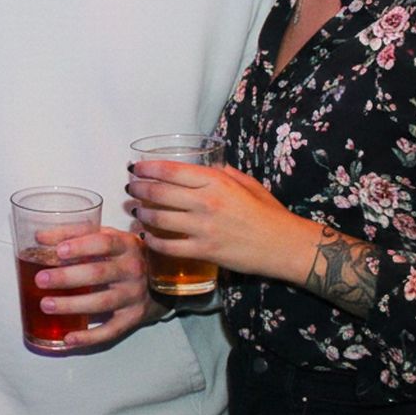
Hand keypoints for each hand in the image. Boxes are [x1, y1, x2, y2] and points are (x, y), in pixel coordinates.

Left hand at [31, 224, 154, 348]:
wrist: (159, 280)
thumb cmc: (122, 255)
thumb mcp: (105, 237)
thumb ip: (73, 234)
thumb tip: (39, 237)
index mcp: (126, 245)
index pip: (104, 243)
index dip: (81, 247)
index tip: (59, 251)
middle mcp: (133, 270)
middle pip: (99, 274)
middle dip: (67, 277)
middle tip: (41, 279)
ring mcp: (134, 295)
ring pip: (102, 303)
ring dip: (72, 305)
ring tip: (45, 305)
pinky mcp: (133, 318)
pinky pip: (110, 330)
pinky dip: (89, 337)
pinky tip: (68, 338)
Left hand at [126, 161, 320, 284]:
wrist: (285, 245)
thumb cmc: (268, 212)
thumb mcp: (247, 183)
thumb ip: (223, 173)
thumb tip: (205, 164)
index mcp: (216, 181)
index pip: (171, 171)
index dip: (147, 169)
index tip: (135, 168)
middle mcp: (206, 202)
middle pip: (159, 193)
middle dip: (138, 190)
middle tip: (130, 189)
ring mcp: (204, 228)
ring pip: (159, 218)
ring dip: (142, 214)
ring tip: (136, 211)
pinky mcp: (205, 251)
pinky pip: (169, 246)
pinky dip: (153, 241)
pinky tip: (147, 237)